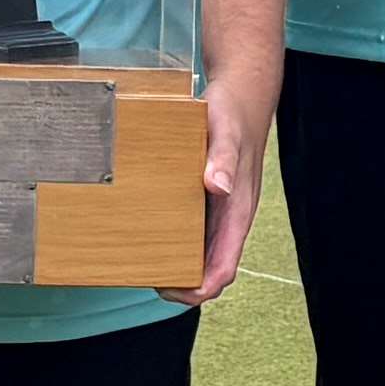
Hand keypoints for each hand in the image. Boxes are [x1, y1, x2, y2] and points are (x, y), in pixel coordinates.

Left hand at [168, 70, 270, 307]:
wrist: (241, 95)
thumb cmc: (233, 114)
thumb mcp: (225, 132)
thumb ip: (222, 158)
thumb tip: (218, 186)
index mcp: (238, 212)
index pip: (224, 268)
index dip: (200, 289)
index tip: (171, 290)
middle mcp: (229, 216)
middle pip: (210, 268)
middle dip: (182, 283)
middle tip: (145, 277)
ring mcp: (219, 209)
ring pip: (201, 252)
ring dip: (178, 264)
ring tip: (143, 262)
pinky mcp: (207, 197)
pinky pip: (193, 229)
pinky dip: (174, 240)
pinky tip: (149, 231)